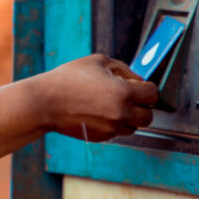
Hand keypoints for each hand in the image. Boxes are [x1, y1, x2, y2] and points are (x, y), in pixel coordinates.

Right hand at [30, 54, 158, 141]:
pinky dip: (113, 124)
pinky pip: (116, 132)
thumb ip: (124, 69)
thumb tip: (138, 80)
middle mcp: (121, 113)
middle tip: (131, 98)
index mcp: (123, 92)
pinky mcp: (101, 137)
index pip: (153, 94)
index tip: (141, 87)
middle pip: (148, 117)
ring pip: (133, 127)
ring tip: (112, 105)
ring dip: (129, 117)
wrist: (45, 102)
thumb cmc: (68, 79)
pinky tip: (98, 112)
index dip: (148, 89)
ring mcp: (111, 128)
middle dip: (143, 107)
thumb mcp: (98, 62)